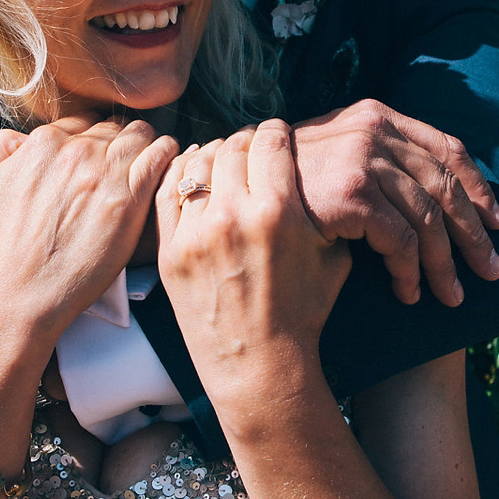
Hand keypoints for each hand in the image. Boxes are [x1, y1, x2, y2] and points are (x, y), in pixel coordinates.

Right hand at [0, 115, 177, 334]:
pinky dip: (166, 152)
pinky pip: (160, 157)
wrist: (20, 293)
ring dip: (146, 141)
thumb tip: (20, 140)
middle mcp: (76, 151)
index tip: (99, 150)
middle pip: (112, 128)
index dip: (91, 136)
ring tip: (153, 153)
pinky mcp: (131, 199)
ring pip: (139, 135)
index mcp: (42, 144)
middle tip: (127, 156)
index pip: (80, 123)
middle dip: (120, 138)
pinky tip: (170, 156)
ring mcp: (106, 173)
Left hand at [156, 120, 349, 403]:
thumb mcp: (332, 259)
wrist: (259, 366)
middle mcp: (234, 215)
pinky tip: (190, 174)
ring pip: (197, 164)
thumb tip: (307, 173)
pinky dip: (178, 175)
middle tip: (249, 147)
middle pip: (233, 147)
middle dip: (245, 142)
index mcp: (279, 211)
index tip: (277, 134)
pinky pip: (166, 194)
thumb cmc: (302, 315)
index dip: (277, 132)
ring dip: (212, 154)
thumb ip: (319, 210)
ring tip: (221, 159)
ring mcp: (195, 234)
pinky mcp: (170, 252)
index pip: (271, 142)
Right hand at [293, 99, 498, 306]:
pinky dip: (411, 273)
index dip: (478, 187)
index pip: (447, 147)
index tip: (496, 221)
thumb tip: (423, 190)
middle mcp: (374, 130)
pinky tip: (409, 294)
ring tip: (454, 296)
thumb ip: (373, 159)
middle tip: (492, 270)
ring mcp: (363, 159)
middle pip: (446, 185)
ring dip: (446, 264)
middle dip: (475, 234)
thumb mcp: (331, 157)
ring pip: (429, 219)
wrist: (237, 197)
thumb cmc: (282, 187)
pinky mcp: (353, 194)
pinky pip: (401, 240)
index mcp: (376, 115)